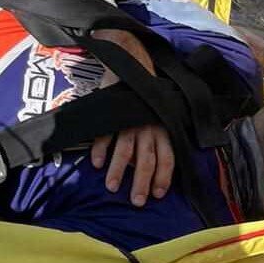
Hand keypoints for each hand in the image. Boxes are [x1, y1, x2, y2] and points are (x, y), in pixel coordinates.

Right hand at [87, 28, 174, 205]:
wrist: (133, 61)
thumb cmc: (148, 94)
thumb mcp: (161, 114)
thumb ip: (160, 138)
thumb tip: (154, 165)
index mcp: (163, 128)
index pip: (167, 158)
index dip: (162, 178)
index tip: (156, 194)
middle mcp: (149, 126)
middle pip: (146, 160)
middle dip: (140, 182)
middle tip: (135, 201)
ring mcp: (129, 120)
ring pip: (125, 151)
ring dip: (117, 171)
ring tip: (111, 187)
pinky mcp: (112, 111)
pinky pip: (106, 134)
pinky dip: (100, 149)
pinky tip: (96, 163)